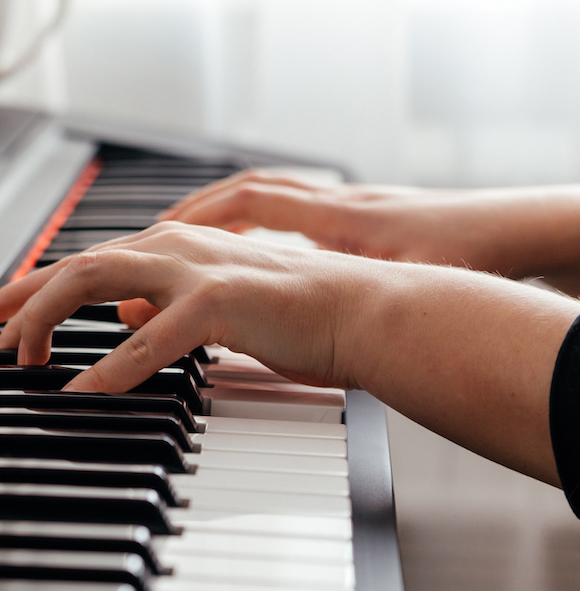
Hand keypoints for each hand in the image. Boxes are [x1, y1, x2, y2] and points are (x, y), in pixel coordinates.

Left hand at [0, 222, 362, 392]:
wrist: (358, 312)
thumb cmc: (292, 313)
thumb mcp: (210, 304)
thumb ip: (163, 304)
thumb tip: (124, 314)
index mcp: (171, 248)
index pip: (85, 262)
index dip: (34, 287)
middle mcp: (173, 247)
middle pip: (74, 265)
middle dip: (22, 300)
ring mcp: (193, 270)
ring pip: (94, 282)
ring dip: (48, 320)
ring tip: (23, 360)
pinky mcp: (218, 301)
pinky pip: (147, 338)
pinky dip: (108, 367)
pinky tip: (81, 390)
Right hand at [158, 169, 579, 278]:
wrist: (515, 230)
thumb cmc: (468, 250)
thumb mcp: (397, 279)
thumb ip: (343, 296)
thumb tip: (300, 324)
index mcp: (337, 215)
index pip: (252, 199)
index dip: (201, 216)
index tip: (161, 237)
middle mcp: (337, 203)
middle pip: (249, 190)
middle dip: (196, 211)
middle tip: (152, 237)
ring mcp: (349, 207)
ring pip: (271, 197)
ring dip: (224, 216)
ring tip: (185, 243)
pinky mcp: (363, 219)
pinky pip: (296, 211)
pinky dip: (262, 226)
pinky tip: (251, 254)